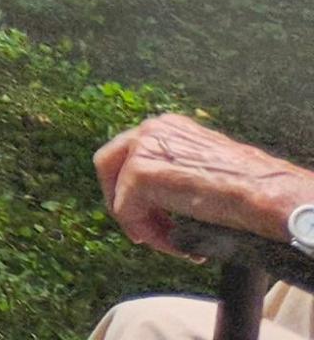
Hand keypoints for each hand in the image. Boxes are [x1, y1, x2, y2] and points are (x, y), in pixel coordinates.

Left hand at [96, 113, 313, 253]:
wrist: (266, 195)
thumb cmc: (250, 191)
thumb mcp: (207, 171)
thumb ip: (178, 174)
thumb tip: (161, 204)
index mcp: (168, 128)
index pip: (131, 155)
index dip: (138, 192)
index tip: (159, 219)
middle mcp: (151, 130)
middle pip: (109, 166)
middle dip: (125, 203)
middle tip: (148, 233)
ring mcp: (142, 148)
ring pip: (117, 192)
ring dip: (142, 223)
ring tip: (173, 245)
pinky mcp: (139, 173)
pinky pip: (126, 211)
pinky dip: (148, 233)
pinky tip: (178, 247)